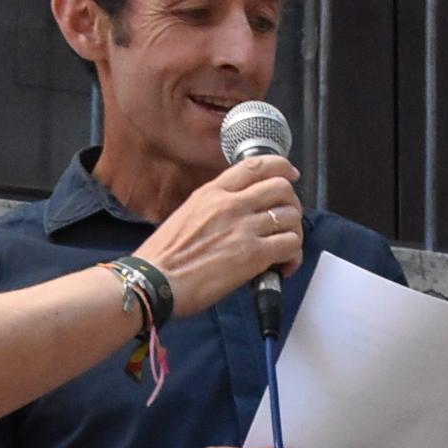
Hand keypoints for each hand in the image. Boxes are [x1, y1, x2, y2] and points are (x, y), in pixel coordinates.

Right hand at [131, 157, 304, 316]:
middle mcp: (230, 204)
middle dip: (291, 205)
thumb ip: (215, 207)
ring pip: (291, 216)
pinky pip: (290, 245)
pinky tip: (283, 266)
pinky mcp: (252, 254)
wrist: (153, 281)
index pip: (256, 165)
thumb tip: (239, 213)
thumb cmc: (163, 257)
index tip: (289, 175)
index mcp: (212, 192)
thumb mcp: (187, 214)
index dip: (281, 167)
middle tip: (287, 222)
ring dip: (294, 233)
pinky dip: (293, 256)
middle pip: (282, 188)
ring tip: (284, 249)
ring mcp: (243, 227)